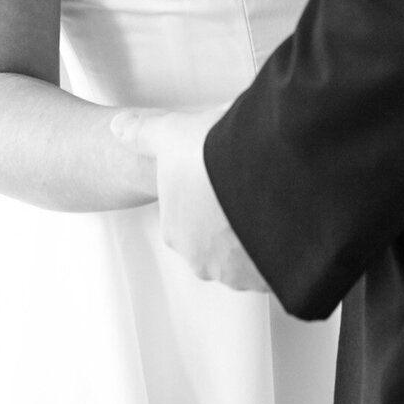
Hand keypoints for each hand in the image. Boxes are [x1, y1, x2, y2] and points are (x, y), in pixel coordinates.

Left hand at [110, 106, 269, 290]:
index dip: (207, 193)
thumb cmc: (214, 154)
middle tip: (248, 185)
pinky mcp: (269, 277)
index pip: (189, 218)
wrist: (264, 167)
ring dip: (256, 235)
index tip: (222, 174)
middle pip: (217, 241)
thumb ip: (142, 132)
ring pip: (246, 255)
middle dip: (231, 220)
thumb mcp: (171, 133)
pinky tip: (286, 220)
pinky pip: (273, 265)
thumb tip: (117, 126)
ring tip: (270, 200)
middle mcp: (202, 260)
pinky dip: (280, 248)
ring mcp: (237, 272)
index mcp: (176, 231)